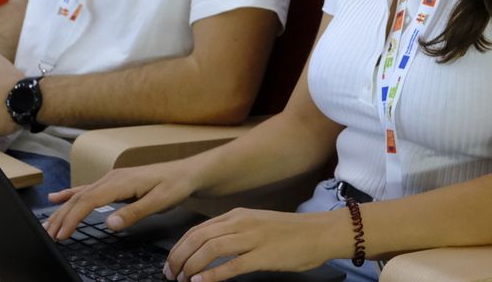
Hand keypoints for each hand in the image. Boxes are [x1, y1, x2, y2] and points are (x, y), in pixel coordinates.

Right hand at [42, 160, 197, 240]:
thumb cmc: (176, 185)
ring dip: (62, 209)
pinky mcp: (115, 182)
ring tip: (47, 225)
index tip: (61, 235)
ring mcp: (112, 178)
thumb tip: (110, 223)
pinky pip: (87, 189)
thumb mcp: (160, 202)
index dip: (72, 219)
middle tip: (48, 236)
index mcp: (121, 182)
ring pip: (80, 194)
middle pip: (79, 198)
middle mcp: (112, 178)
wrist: (188, 172)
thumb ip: (134, 213)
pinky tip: (56, 198)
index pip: (88, 201)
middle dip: (61, 217)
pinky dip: (69, 194)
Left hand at [163, 208, 350, 281]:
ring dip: (191, 266)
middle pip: (199, 238)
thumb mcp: (257, 225)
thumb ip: (235, 233)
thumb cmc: (291, 233)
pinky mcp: (264, 255)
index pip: (198, 229)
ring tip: (182, 280)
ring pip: (210, 249)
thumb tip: (209, 248)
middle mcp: (242, 223)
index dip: (179, 247)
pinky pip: (232, 265)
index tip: (171, 262)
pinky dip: (212, 274)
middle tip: (170, 274)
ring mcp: (253, 238)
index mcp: (239, 216)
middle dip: (179, 257)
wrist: (320, 232)